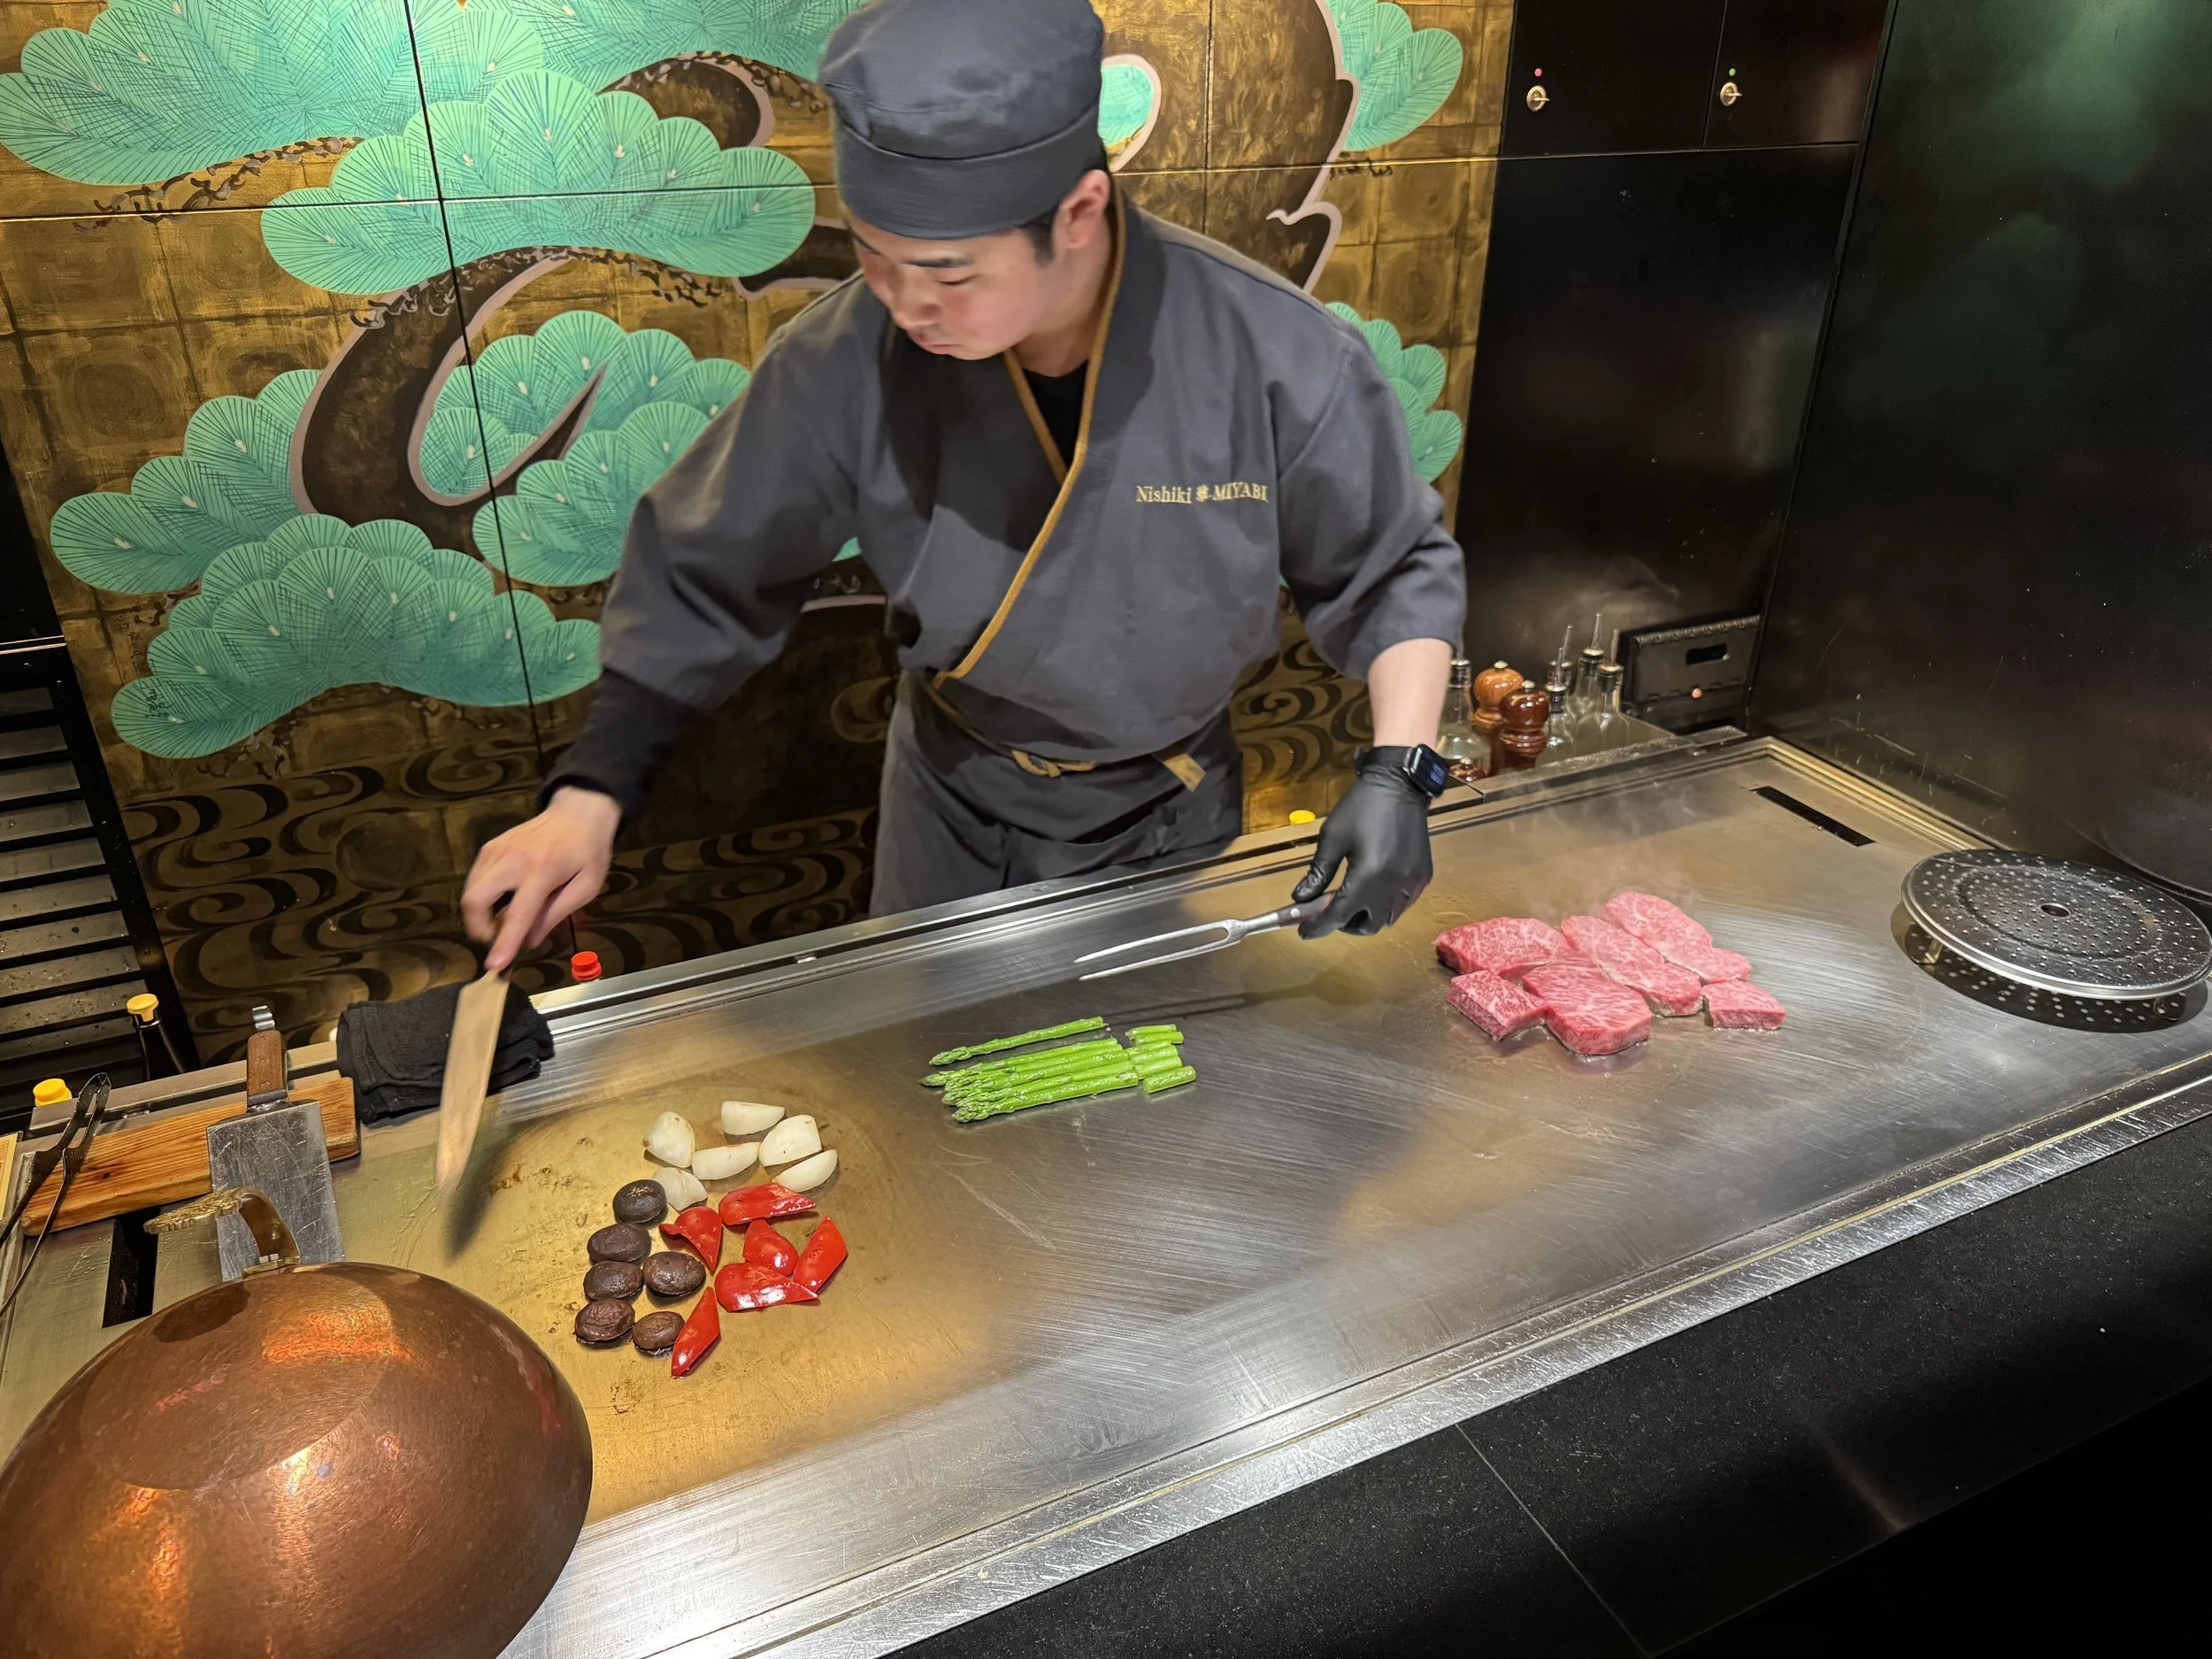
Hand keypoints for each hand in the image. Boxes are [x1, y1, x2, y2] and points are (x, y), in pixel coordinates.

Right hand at [462, 787, 620, 970]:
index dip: (505, 942)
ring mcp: (496, 850)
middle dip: (479, 928)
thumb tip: (530, 941)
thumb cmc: (588, 852)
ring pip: (469, 891)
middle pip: (475, 900)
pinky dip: (481, 897)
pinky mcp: (488, 847)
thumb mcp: (587, 887)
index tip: (494, 966)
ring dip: (479, 914)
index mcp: (543, 870)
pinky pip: (474, 879)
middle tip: (498, 937)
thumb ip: (556, 913)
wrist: (577, 812)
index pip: (518, 913)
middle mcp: (512, 859)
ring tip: (503, 919)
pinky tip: (502, 899)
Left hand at [1292, 768, 1432, 937]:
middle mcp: (1394, 885)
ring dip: (1368, 918)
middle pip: (1369, 925)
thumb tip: (1300, 899)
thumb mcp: (1331, 837)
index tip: (1304, 932)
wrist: (1400, 785)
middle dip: (1347, 926)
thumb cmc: (1361, 807)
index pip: (1339, 915)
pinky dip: (1386, 906)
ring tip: (1352, 903)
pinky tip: (1375, 891)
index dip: (1319, 927)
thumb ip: (1317, 872)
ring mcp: (1413, 882)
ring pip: (1389, 918)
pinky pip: (1404, 904)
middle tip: (1330, 914)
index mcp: (1368, 875)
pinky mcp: (1423, 876)